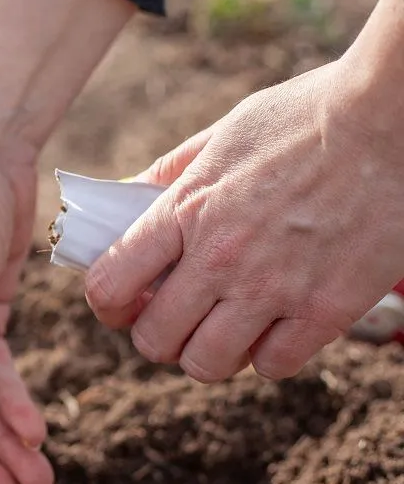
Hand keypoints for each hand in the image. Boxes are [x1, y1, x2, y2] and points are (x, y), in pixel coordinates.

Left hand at [86, 0, 403, 381]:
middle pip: (154, 339)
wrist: (391, 118)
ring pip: (207, 365)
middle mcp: (221, 257)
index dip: (107, 303)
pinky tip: (274, 326)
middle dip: (156, 335)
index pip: (110, 283)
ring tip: (221, 329)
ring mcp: (273, 288)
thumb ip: (170, 175)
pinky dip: (267, 356)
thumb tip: (123, 201)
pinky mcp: (327, 309)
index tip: (122, 301)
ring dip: (206, 353)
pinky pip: (274, 366)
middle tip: (175, 319)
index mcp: (185, 209)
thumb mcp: (222, 136)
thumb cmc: (306, 116)